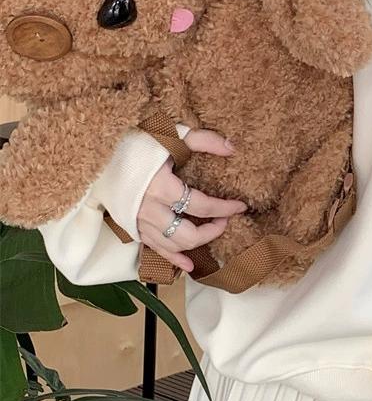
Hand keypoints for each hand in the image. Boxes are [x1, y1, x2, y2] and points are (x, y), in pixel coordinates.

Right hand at [137, 132, 246, 272]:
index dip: (224, 208)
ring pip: (172, 246)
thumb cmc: (138, 143)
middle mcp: (150, 210)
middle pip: (187, 235)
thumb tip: (232, 149)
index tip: (240, 206)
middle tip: (225, 220)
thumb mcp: (171, 135)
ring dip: (196, 244)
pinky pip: (156, 250)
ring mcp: (140, 223)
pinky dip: (173, 260)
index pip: (201, 206)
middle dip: (212, 231)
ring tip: (211, 232)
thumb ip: (203, 140)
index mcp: (161, 187)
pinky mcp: (133, 228)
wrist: (102, 156)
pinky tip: (189, 265)